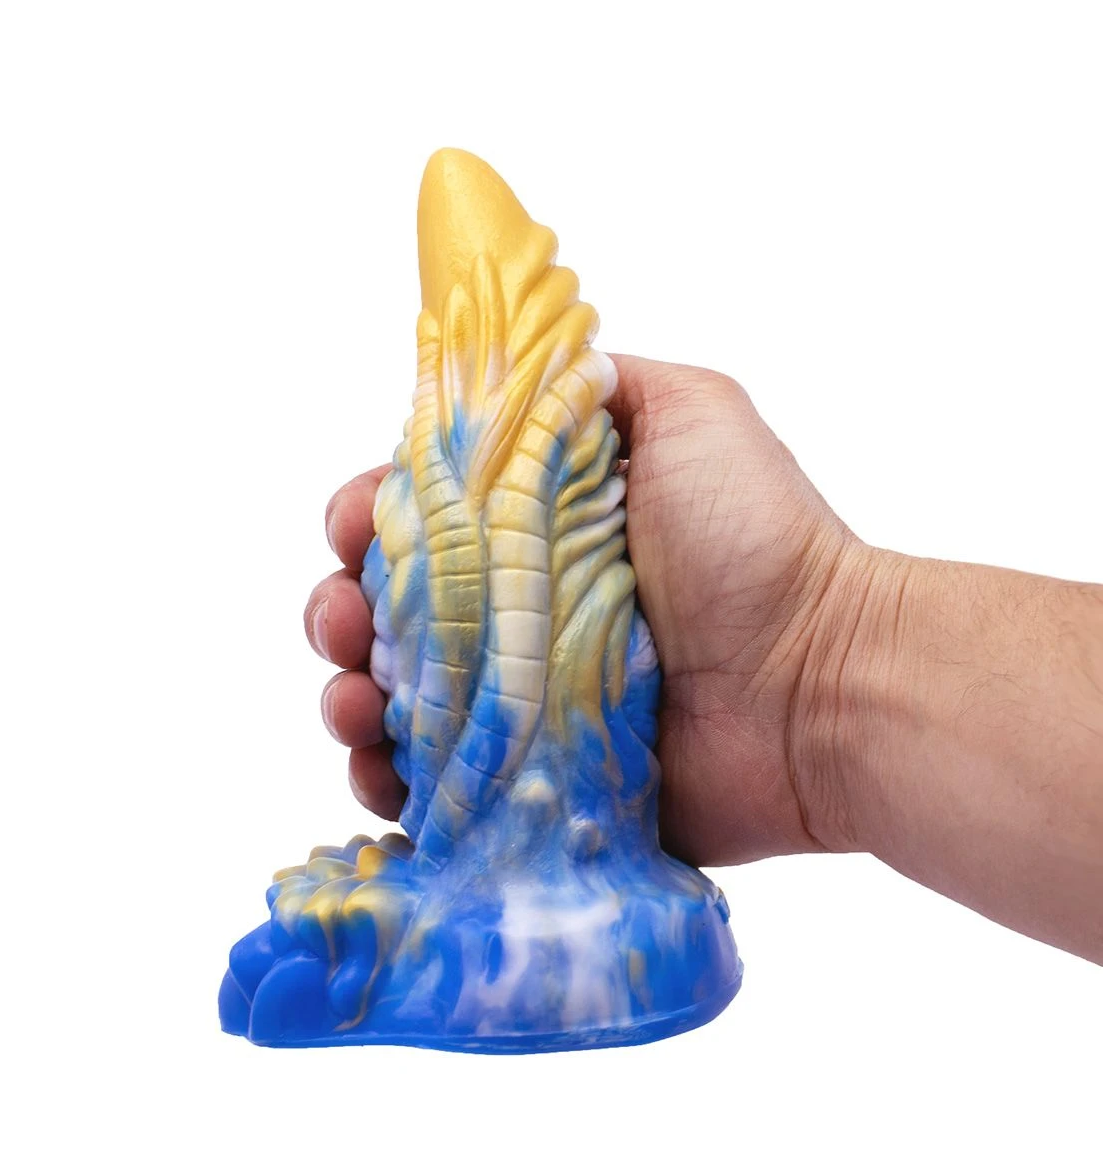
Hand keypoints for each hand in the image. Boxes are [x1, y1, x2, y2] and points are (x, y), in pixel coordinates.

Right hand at [304, 354, 859, 866]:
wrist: (822, 685)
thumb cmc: (757, 540)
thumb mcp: (687, 411)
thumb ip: (591, 385)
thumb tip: (504, 376)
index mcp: (540, 529)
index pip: (422, 517)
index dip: (369, 516)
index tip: (355, 525)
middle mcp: (522, 612)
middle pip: (390, 610)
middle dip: (340, 608)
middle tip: (345, 622)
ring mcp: (523, 703)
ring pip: (398, 698)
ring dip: (349, 695)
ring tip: (357, 700)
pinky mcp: (533, 784)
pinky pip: (436, 786)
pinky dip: (389, 778)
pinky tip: (384, 766)